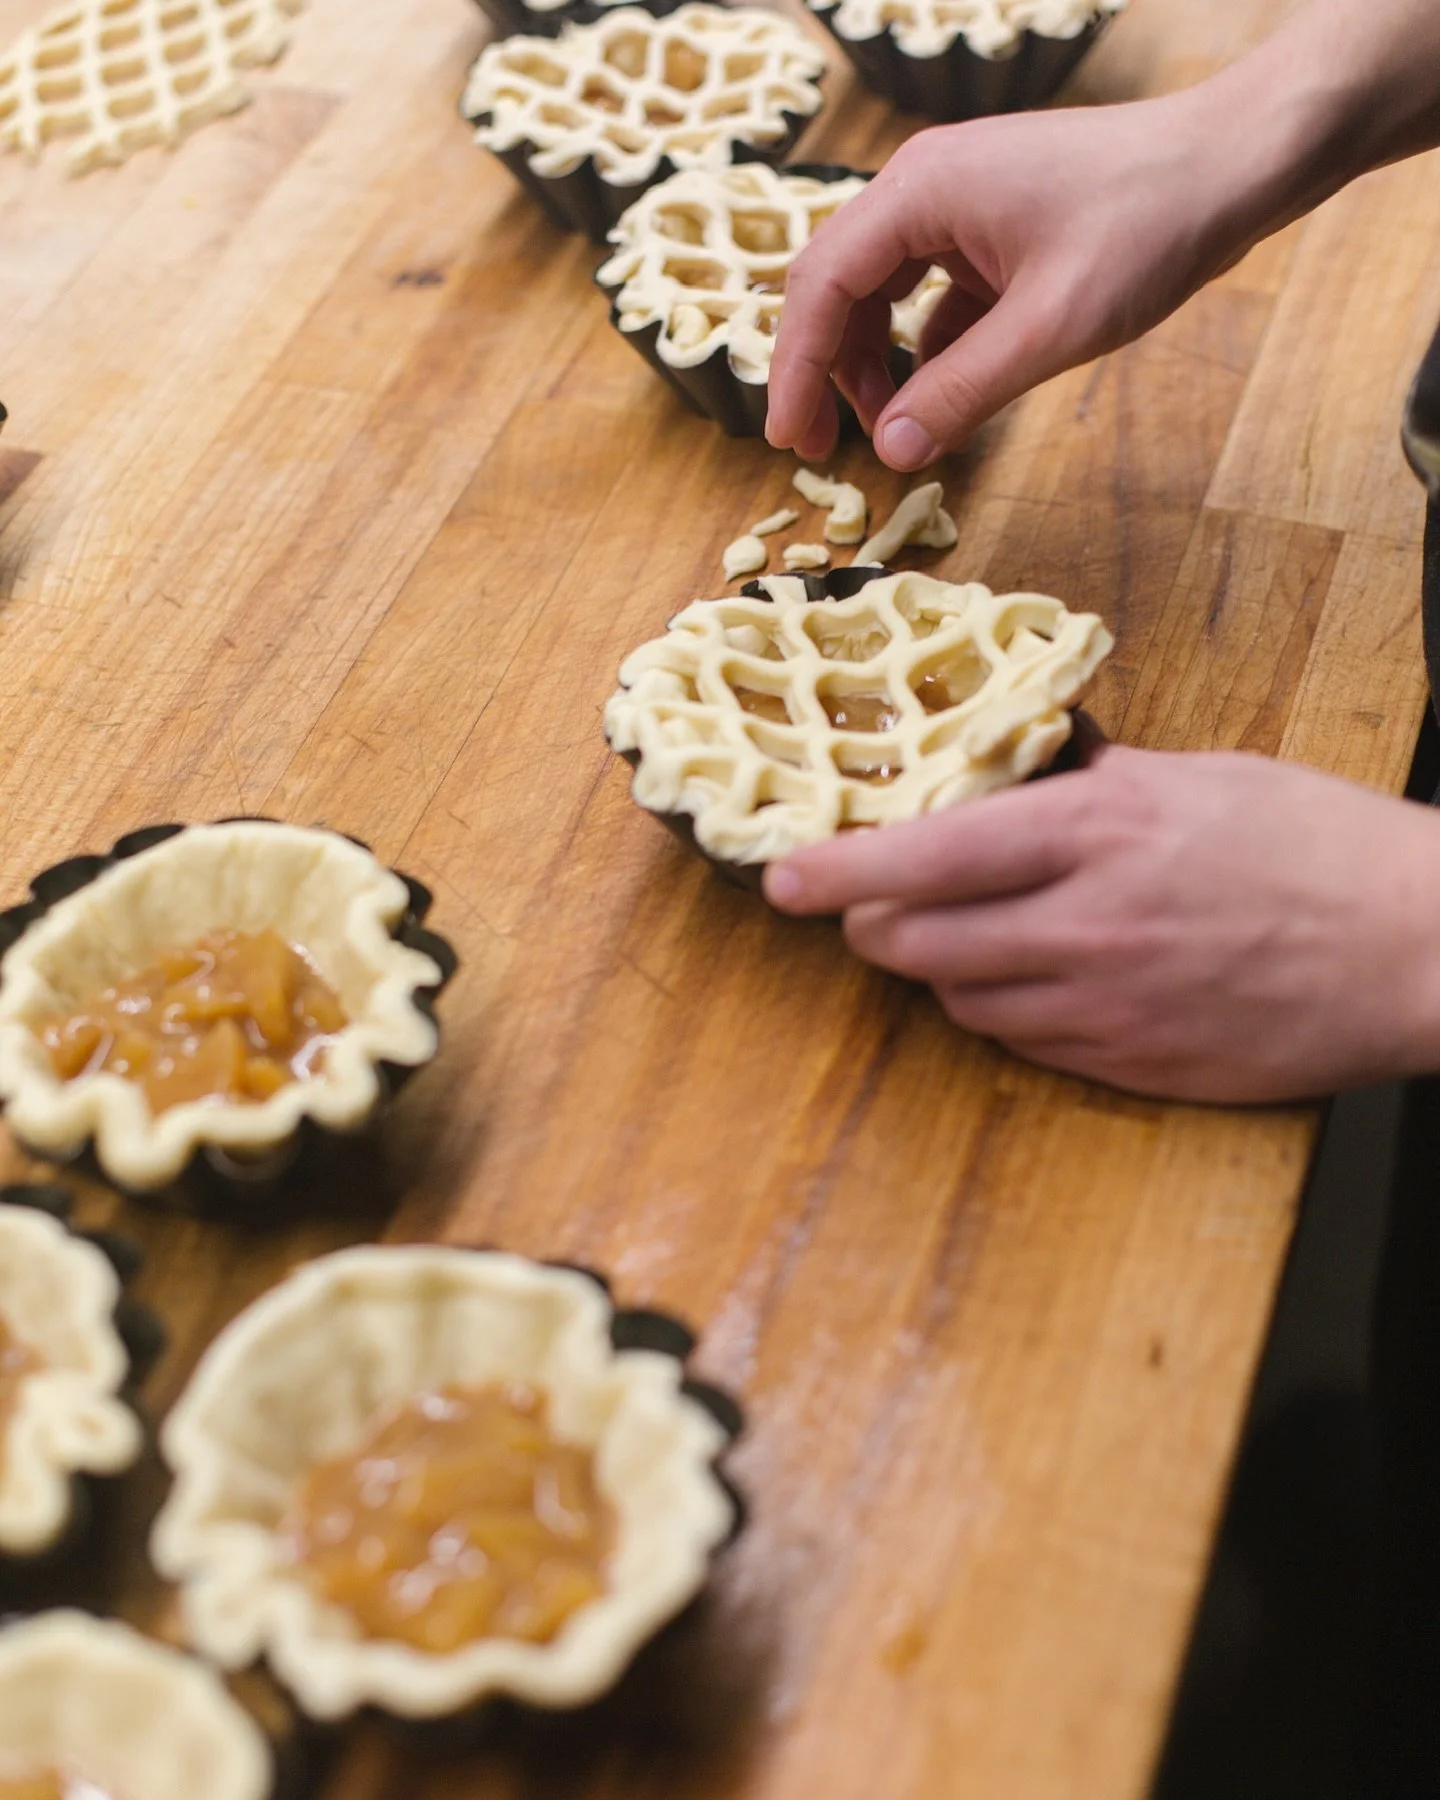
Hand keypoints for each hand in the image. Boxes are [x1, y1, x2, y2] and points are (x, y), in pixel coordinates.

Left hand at [763, 743, 1439, 1102]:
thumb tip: (1011, 781)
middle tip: (876, 910)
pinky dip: (1009, 1014)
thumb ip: (1088, 784)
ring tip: (976, 940)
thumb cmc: (1318, 843)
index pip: (923, 857)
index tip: (782, 879)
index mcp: (1095, 831)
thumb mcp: (1195, 777)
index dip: (836, 871)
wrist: (1418, 947)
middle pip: (915, 946)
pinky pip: (1026, 1046)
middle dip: (876, 928)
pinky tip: (1043, 984)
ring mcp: (1107, 1007)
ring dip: (943, 973)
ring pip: (962, 1002)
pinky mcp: (1133, 1066)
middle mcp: (1083, 925)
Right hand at [765, 88, 1266, 469]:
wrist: (1232, 164)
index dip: (795, 371)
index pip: (821, 285)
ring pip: (879, 292)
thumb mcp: (1048, 328)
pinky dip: (923, 349)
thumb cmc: (1147, 225)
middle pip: (837, 285)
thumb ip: (960, 393)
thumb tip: (889, 451)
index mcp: (919, 191)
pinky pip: (929, 294)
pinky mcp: (991, 227)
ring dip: (873, 363)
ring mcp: (957, 204)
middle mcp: (923, 187)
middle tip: (819, 449)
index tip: (790, 441)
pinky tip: (942, 397)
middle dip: (822, 370)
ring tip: (891, 428)